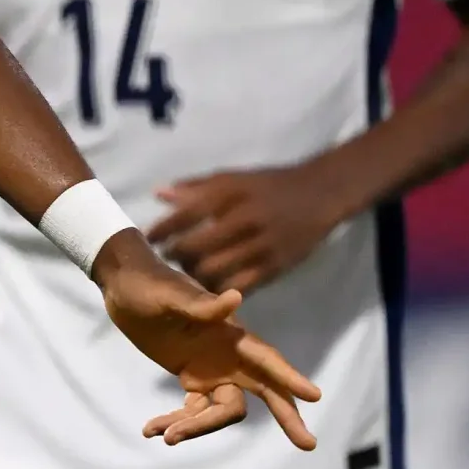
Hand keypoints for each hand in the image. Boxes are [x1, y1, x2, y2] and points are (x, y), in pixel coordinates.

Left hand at [90, 232, 320, 448]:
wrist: (123, 287)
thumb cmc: (149, 285)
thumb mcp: (170, 296)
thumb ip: (201, 305)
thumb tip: (236, 297)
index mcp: (230, 334)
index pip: (267, 359)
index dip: (290, 377)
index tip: (315, 396)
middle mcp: (228, 355)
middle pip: (265, 391)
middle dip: (287, 416)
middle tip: (308, 445)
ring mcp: (211, 368)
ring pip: (220, 410)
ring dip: (198, 427)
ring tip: (164, 437)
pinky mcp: (190, 376)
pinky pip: (192, 409)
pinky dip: (175, 421)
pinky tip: (151, 430)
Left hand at [148, 165, 351, 294]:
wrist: (320, 195)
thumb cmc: (268, 185)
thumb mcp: (232, 178)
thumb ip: (194, 187)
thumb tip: (158, 194)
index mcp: (230, 194)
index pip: (185, 214)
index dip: (162, 229)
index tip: (148, 238)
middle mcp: (244, 220)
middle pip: (195, 248)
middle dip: (176, 256)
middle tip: (169, 258)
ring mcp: (261, 246)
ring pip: (215, 272)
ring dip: (195, 276)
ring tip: (188, 273)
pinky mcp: (276, 267)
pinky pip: (240, 287)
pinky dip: (221, 290)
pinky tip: (212, 287)